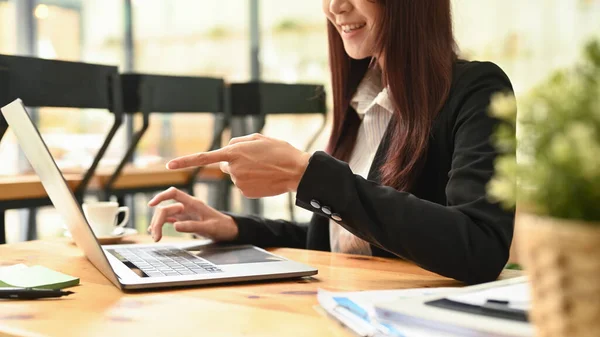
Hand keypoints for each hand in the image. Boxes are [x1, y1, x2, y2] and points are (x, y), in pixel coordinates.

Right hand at [147, 187, 237, 241]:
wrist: (228, 230)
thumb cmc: (221, 227)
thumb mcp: (209, 228)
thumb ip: (193, 226)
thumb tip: (174, 226)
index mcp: (193, 203)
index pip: (173, 193)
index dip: (161, 196)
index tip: (151, 205)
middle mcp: (186, 206)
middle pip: (165, 208)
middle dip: (157, 221)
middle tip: (156, 237)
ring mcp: (184, 213)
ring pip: (165, 215)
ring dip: (158, 225)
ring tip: (156, 238)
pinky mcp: (184, 220)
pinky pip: (168, 220)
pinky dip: (161, 226)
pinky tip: (156, 233)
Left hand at [166, 133, 310, 198]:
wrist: (296, 171)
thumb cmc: (279, 151)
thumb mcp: (258, 138)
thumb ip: (238, 142)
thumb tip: (227, 151)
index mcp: (234, 152)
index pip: (203, 158)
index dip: (185, 161)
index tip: (169, 166)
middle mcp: (233, 168)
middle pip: (226, 166)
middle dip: (236, 163)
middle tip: (257, 160)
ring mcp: (239, 182)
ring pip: (236, 176)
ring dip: (246, 172)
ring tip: (264, 168)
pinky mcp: (245, 193)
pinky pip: (243, 186)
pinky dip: (252, 183)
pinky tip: (264, 179)